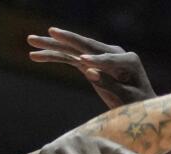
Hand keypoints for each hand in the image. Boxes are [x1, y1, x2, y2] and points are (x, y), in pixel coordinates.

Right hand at [27, 27, 155, 108]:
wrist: (139, 106)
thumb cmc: (137, 105)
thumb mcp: (126, 99)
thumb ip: (109, 85)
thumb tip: (89, 71)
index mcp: (128, 60)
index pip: (108, 59)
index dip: (96, 61)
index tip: (82, 62)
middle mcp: (114, 53)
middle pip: (86, 45)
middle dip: (66, 39)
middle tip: (50, 31)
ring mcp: (101, 56)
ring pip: (74, 49)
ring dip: (52, 45)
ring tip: (31, 41)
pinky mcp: (91, 63)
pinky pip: (70, 58)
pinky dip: (55, 56)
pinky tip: (37, 56)